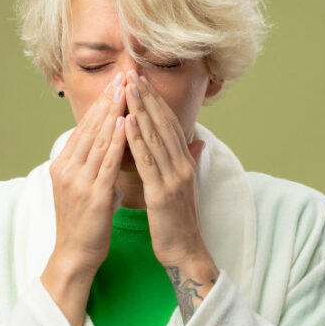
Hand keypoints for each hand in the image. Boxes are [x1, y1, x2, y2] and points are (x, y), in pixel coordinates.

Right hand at [41, 74, 126, 325]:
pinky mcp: (92, 194)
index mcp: (64, 165)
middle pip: (90, 127)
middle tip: (123, 76)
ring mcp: (78, 180)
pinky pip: (106, 162)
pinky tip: (126, 123)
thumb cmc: (85, 224)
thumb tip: (107, 146)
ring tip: (127, 90)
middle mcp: (67, 168)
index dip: (101, 105)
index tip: (116, 84)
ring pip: (98, 139)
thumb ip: (93, 165)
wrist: (75, 255)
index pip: (85, 128)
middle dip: (108, 101)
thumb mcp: (86, 188)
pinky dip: (116, 141)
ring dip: (114, 113)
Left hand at [124, 71, 218, 321]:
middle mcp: (182, 165)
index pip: (168, 124)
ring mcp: (174, 178)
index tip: (141, 80)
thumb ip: (189, 162)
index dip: (155, 101)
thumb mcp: (185, 187)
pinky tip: (126, 122)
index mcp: (184, 163)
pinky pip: (148, 161)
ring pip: (155, 137)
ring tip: (126, 88)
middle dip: (146, 97)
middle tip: (131, 73)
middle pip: (163, 124)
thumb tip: (198, 142)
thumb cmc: (180, 222)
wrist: (186, 252)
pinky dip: (137, 139)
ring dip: (140, 110)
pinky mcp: (162, 192)